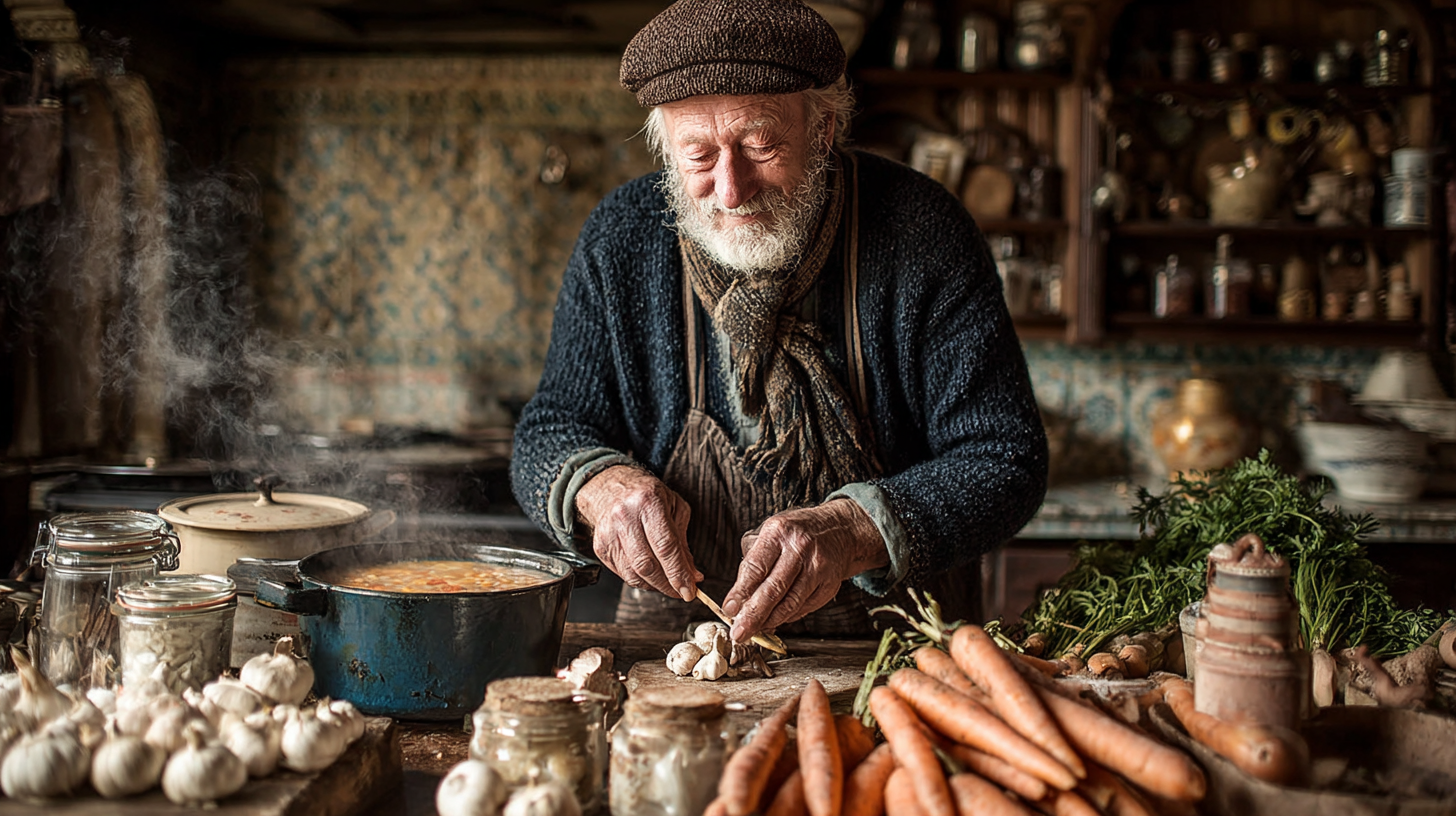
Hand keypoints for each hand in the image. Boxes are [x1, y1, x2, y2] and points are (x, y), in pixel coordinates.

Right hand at [575, 465, 700, 601]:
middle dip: (667, 585)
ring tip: (668, 585)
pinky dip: (640, 581)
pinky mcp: (600, 546)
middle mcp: (625, 516)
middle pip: (647, 565)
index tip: (689, 591)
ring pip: (633, 574)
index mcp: (648, 502)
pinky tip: (650, 577)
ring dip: (654, 586)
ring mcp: (609, 532)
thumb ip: (683, 543)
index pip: (665, 547)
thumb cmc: (648, 496)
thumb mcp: (675, 509)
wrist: (611, 487)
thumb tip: (693, 576)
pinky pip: (622, 573)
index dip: (678, 573)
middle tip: (681, 592)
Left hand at [722, 500, 887, 641]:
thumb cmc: (798, 532)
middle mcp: (800, 548)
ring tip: (754, 631)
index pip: (756, 567)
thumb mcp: (771, 533)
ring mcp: (817, 567)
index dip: (741, 592)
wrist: (839, 530)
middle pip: (773, 590)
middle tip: (739, 632)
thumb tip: (739, 597)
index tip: (729, 609)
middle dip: (753, 615)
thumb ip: (754, 560)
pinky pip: (804, 607)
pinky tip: (775, 621)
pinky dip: (787, 617)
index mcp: (779, 532)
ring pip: (790, 603)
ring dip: (770, 621)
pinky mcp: (829, 584)